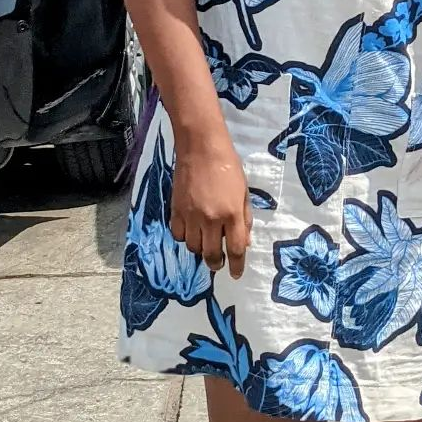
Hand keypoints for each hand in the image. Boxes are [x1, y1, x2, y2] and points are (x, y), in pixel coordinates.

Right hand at [170, 136, 251, 279]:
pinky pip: (179, 235)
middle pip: (211, 255)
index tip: (236, 274)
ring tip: (205, 241)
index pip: (235, 250)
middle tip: (218, 263)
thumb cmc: (228, 166)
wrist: (200, 147)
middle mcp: (211, 219)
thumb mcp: (244, 191)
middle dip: (216, 263)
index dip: (236, 266)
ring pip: (193, 248)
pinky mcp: (176, 210)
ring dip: (200, 249)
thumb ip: (245, 218)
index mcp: (232, 214)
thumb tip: (245, 242)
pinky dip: (185, 237)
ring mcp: (192, 216)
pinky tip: (191, 229)